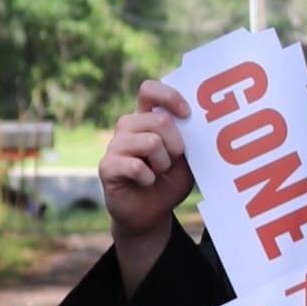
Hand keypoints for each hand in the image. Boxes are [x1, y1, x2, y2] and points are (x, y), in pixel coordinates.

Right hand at [99, 78, 191, 291]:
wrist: (151, 214)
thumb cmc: (169, 181)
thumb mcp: (187, 160)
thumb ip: (189, 140)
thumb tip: (199, 122)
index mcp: (146, 118)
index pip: (149, 90)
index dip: (169, 97)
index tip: (187, 114)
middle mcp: (128, 126)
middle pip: (159, 120)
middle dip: (176, 145)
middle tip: (172, 161)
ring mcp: (115, 145)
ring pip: (150, 142)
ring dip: (163, 163)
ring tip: (158, 172)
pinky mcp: (107, 166)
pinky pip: (135, 165)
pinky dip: (149, 178)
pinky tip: (146, 182)